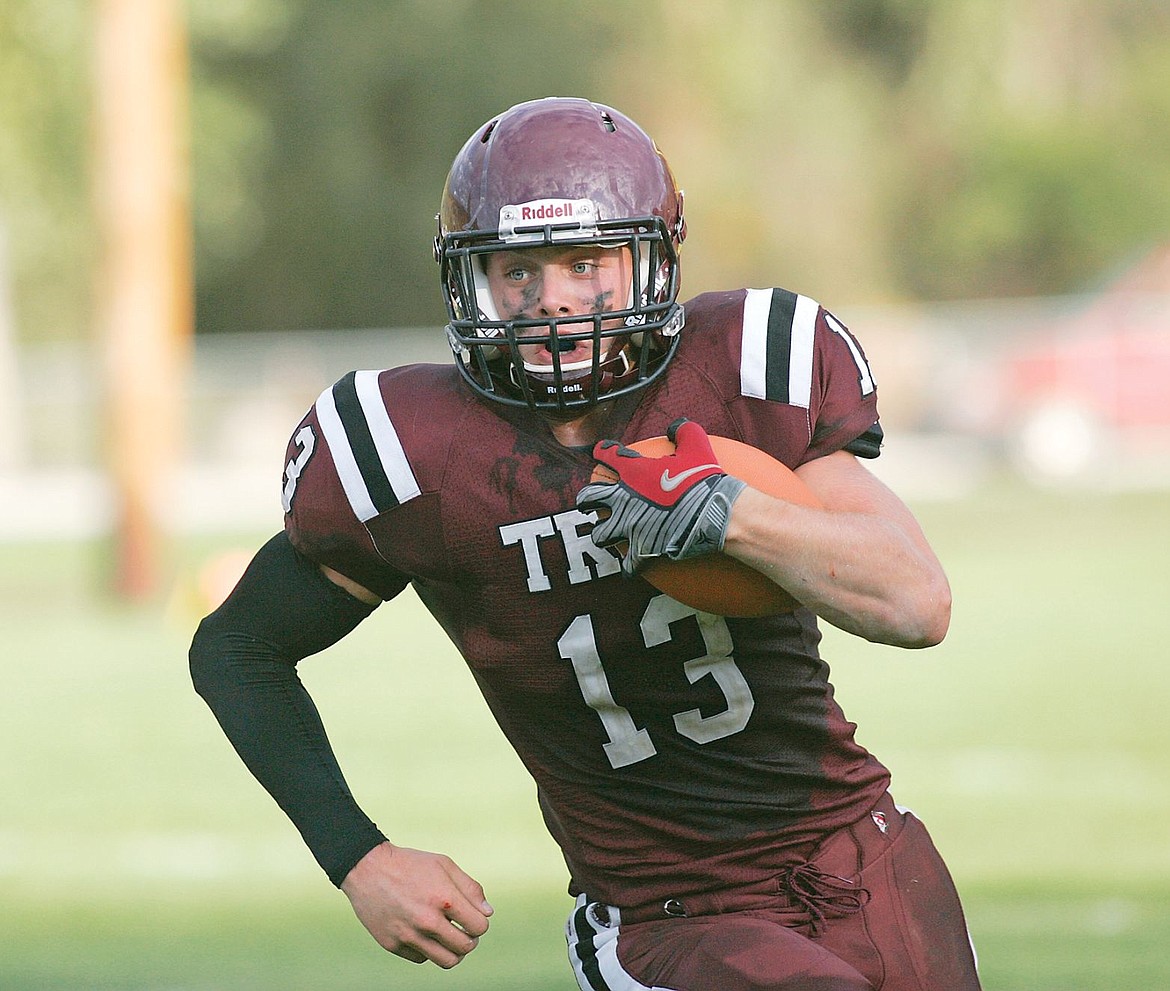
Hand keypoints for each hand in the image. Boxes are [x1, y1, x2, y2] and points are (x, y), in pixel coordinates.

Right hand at [340, 842, 492, 967]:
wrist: (368, 869)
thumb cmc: (410, 864)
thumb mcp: (444, 865)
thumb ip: (470, 889)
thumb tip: (487, 914)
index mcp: (444, 898)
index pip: (479, 926)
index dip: (481, 923)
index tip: (473, 917)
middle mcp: (427, 920)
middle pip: (465, 947)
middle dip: (470, 939)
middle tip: (464, 930)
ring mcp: (409, 935)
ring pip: (446, 961)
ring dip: (453, 951)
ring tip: (450, 938)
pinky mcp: (393, 945)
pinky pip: (422, 959)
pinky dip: (428, 950)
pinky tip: (425, 934)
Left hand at [576, 418, 745, 576]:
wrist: (715, 512)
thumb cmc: (705, 478)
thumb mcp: (696, 444)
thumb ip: (683, 430)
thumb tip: (675, 426)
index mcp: (633, 472)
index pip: (607, 456)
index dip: (602, 452)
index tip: (601, 452)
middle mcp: (624, 499)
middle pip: (589, 498)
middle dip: (586, 500)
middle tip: (588, 503)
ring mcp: (630, 526)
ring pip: (600, 535)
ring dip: (602, 535)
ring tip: (605, 536)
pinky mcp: (642, 550)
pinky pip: (626, 565)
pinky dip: (628, 568)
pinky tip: (629, 570)